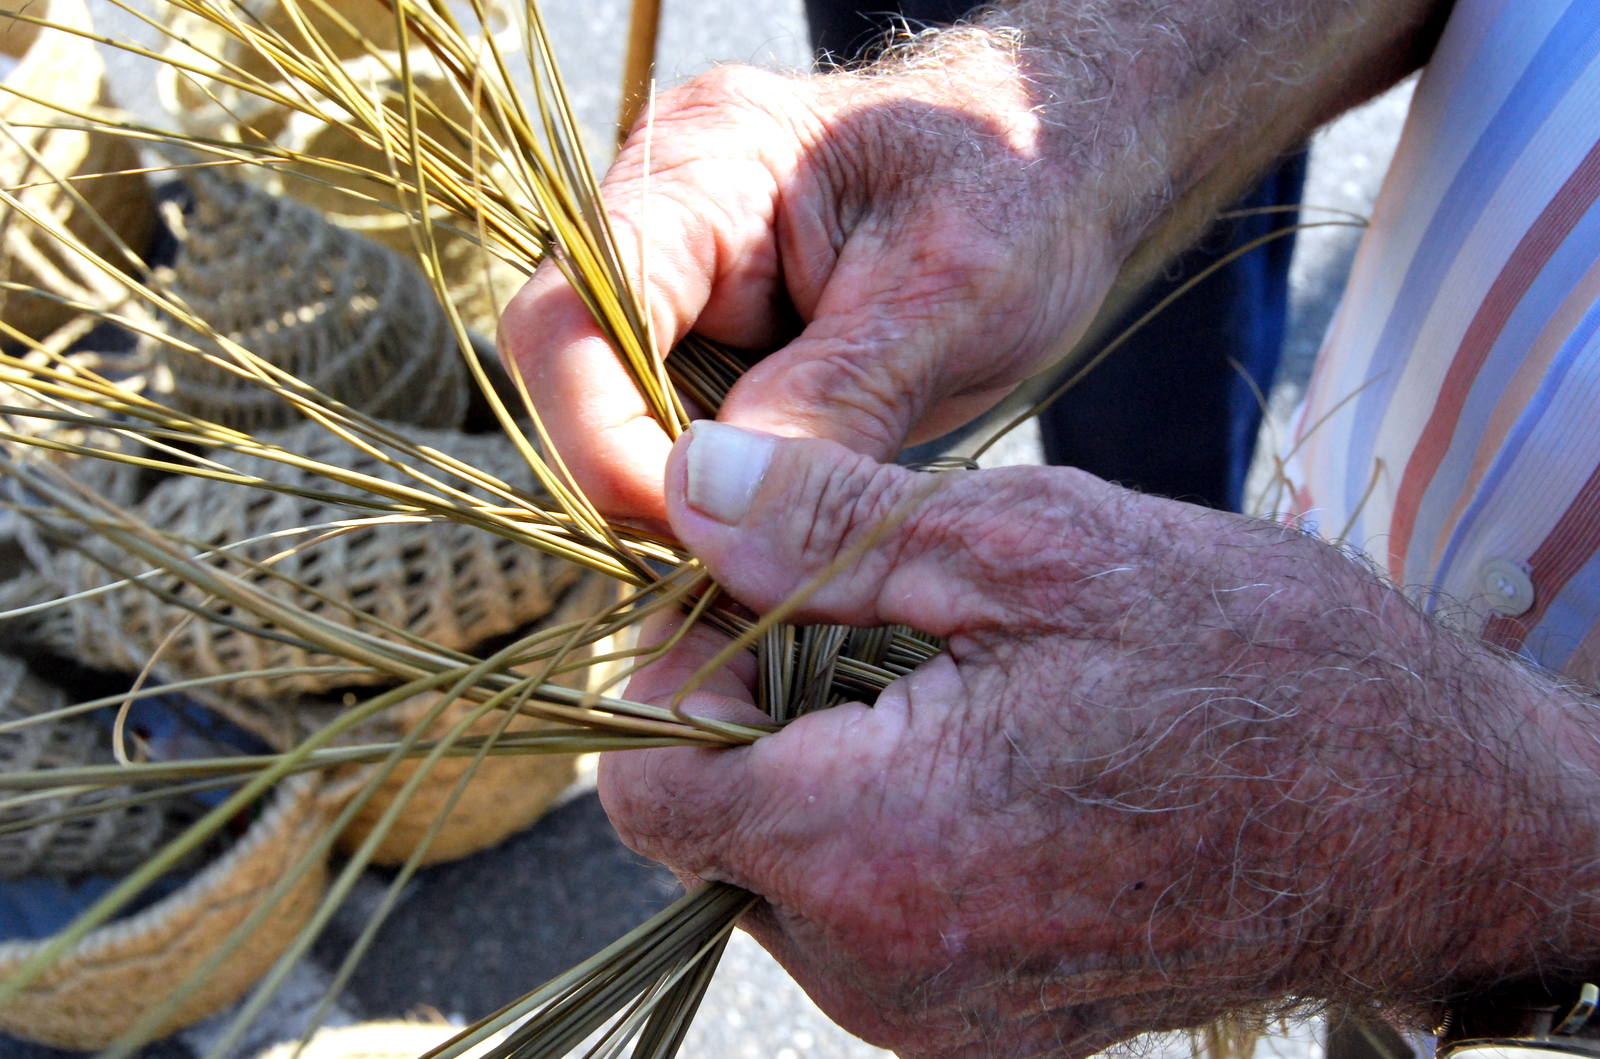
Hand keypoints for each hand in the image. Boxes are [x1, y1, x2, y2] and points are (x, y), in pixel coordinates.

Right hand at [498, 51, 1120, 520]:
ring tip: (774, 550)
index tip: (693, 532)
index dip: (600, 440)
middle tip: (736, 562)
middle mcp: (670, 217)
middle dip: (642, 479)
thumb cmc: (1026, 182)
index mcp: (706, 165)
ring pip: (626, 417)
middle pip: (578, 374)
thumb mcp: (944, 297)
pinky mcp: (729, 339)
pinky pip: (688, 432)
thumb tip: (716, 515)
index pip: (571, 316)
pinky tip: (789, 526)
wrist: (1075, 161)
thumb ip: (830, 402)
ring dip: (686, 495)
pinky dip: (727, 492)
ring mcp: (694, 281)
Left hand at [601, 423, 1599, 1057]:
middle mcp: (879, 967)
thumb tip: (685, 484)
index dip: (672, 671)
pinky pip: (866, 920)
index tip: (751, 590)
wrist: (1429, 818)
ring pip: (783, 875)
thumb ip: (824, 527)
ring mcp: (933, 1017)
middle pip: (710, 831)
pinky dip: (883, 829)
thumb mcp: (1031, 546)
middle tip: (860, 614)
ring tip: (941, 681)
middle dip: (747, 711)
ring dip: (820, 767)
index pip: (647, 787)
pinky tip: (982, 754)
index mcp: (871, 848)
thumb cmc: (1254, 667)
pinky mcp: (983, 1028)